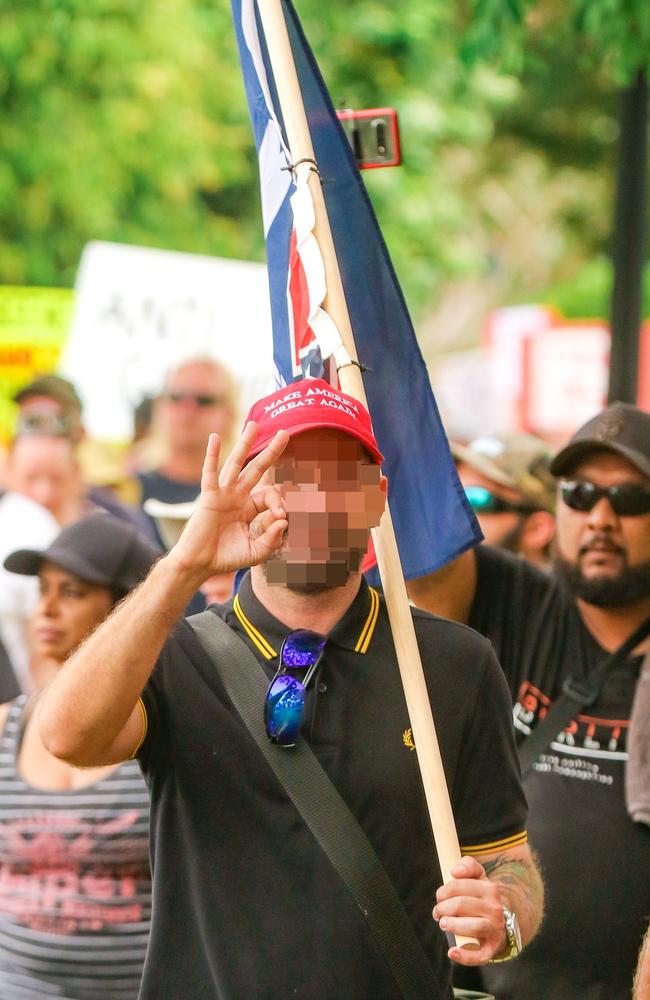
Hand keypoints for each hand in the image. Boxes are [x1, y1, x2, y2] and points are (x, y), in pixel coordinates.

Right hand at [168, 422, 288, 582]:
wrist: (200, 565)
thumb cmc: (225, 557)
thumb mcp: (255, 552)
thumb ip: (272, 540)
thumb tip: (284, 520)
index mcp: (249, 507)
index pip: (270, 494)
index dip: (279, 502)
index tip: (282, 516)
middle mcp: (237, 496)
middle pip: (256, 468)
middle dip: (271, 451)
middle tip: (285, 433)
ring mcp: (223, 494)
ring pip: (236, 464)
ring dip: (245, 443)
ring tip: (254, 425)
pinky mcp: (209, 497)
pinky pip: (210, 473)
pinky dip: (211, 455)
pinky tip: (215, 438)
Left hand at [433, 856, 506, 965]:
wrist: (502, 922)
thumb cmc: (482, 898)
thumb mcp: (478, 878)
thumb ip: (468, 865)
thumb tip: (455, 871)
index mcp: (490, 889)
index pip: (459, 886)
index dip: (443, 892)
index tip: (439, 898)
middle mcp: (495, 908)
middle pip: (462, 905)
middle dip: (443, 908)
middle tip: (437, 912)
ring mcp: (495, 929)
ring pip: (474, 926)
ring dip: (453, 925)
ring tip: (443, 923)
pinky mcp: (492, 948)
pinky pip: (481, 955)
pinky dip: (465, 956)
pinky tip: (452, 952)